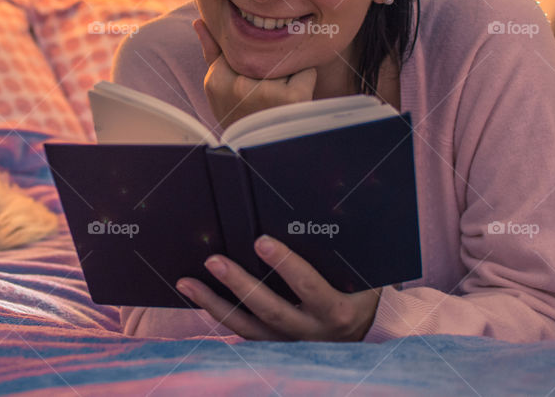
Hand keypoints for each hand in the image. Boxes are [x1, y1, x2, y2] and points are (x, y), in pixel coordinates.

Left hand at [176, 235, 381, 341]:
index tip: (262, 241)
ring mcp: (292, 343)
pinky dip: (218, 314)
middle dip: (240, 284)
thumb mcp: (366, 274)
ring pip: (248, 327)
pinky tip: (198, 296)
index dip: (286, 265)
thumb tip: (325, 207)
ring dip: (215, 303)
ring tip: (187, 282)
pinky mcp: (275, 346)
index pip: (311, 287)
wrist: (368, 332)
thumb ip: (347, 250)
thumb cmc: (362, 290)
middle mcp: (314, 332)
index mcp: (339, 311)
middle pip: (272, 309)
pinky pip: (242, 332)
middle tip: (214, 260)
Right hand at [193, 18, 316, 130]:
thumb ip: (212, 52)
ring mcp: (265, 92)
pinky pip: (306, 71)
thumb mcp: (219, 88)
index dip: (253, 58)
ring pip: (285, 60)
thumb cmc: (240, 116)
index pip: (242, 48)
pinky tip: (296, 99)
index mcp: (216, 81)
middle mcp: (238, 86)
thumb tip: (199, 21)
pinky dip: (306, 81)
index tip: (252, 79)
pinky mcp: (292, 97)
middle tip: (267, 92)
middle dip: (270, 64)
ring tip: (280, 98)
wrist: (261, 151)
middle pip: (264, 53)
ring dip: (288, 71)